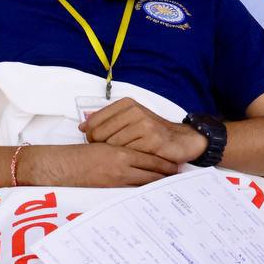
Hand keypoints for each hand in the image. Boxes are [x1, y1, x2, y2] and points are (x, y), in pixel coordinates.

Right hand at [20, 142, 178, 187]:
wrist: (60, 166)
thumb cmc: (77, 155)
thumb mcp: (101, 147)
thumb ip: (120, 151)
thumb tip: (137, 158)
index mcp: (120, 152)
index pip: (152, 159)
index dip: (166, 164)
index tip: (177, 166)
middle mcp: (121, 166)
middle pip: (154, 174)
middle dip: (168, 177)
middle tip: (180, 180)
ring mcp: (116, 181)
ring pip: (145, 185)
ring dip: (158, 187)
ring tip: (169, 189)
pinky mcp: (109, 192)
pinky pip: (132, 193)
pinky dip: (142, 194)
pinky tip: (149, 196)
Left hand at [80, 97, 207, 164]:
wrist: (181, 140)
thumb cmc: (151, 132)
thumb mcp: (128, 120)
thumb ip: (106, 121)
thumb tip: (82, 127)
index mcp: (126, 104)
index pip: (93, 122)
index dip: (91, 136)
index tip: (97, 142)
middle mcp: (134, 111)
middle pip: (100, 135)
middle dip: (102, 147)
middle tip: (113, 152)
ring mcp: (144, 124)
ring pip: (113, 145)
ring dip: (118, 154)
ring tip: (128, 153)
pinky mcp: (153, 139)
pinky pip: (129, 153)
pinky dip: (131, 159)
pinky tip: (137, 157)